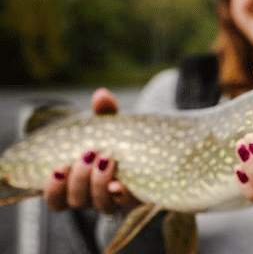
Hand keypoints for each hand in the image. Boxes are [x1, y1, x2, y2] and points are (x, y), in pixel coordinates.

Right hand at [43, 88, 140, 212]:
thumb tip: (101, 94)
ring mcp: (114, 201)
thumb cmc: (121, 140)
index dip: (53, 189)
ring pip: (99, 205)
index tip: (59, 167)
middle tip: (89, 154)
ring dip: (99, 183)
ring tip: (106, 158)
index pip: (56, 200)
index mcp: (77, 185)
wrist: (153, 149)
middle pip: (77, 201)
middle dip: (80, 178)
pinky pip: (125, 206)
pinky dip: (121, 196)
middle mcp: (92, 198)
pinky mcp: (135, 200)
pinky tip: (120, 185)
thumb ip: (104, 113)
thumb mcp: (110, 127)